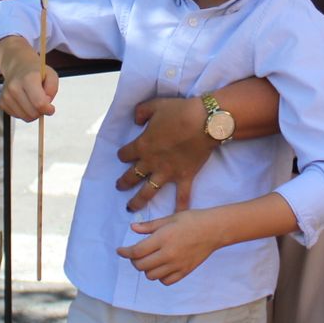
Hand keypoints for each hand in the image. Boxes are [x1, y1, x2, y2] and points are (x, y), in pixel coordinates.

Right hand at [0, 65, 57, 120]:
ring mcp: (6, 95)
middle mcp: (14, 87)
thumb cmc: (36, 72)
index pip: (39, 102)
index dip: (48, 109)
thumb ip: (52, 89)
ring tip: (34, 101)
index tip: (51, 108)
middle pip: (32, 113)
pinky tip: (25, 103)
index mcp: (28, 78)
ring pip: (25, 117)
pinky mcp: (2, 102)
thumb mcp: (51, 75)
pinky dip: (24, 113)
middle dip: (41, 112)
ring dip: (33, 113)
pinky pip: (17, 116)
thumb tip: (46, 103)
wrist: (18, 67)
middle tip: (42, 103)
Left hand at [115, 97, 215, 212]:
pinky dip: (179, 208)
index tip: (123, 155)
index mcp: (142, 145)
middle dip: (123, 182)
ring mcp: (167, 172)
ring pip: (148, 191)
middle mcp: (151, 162)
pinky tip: (176, 218)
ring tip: (131, 208)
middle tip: (119, 186)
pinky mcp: (184, 177)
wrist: (204, 122)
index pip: (125, 154)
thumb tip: (136, 120)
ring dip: (138, 201)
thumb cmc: (179, 112)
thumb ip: (141, 112)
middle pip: (131, 176)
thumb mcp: (155, 105)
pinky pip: (181, 196)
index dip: (122, 154)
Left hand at [117, 209, 222, 285]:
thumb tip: (133, 228)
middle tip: (135, 254)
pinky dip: (160, 276)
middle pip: (141, 266)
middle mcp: (168, 253)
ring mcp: (177, 264)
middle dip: (134, 261)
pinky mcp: (184, 271)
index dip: (125, 252)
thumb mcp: (169, 218)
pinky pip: (165, 281)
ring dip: (146, 269)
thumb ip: (149, 226)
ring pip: (151, 276)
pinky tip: (161, 267)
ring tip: (149, 259)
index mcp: (163, 238)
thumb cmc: (192, 220)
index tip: (120, 251)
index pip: (136, 251)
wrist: (214, 229)